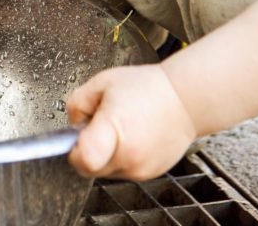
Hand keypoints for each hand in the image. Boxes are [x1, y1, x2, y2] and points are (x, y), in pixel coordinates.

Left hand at [67, 64, 196, 179]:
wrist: (185, 99)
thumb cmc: (146, 87)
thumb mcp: (103, 82)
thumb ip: (78, 102)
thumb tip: (73, 124)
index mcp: (114, 129)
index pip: (84, 159)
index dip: (73, 149)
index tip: (76, 135)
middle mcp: (128, 156)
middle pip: (90, 167)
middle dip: (87, 147)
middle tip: (99, 123)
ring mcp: (140, 168)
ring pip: (106, 170)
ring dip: (104, 153)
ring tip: (120, 126)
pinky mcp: (149, 174)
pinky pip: (123, 170)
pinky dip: (121, 156)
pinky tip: (132, 134)